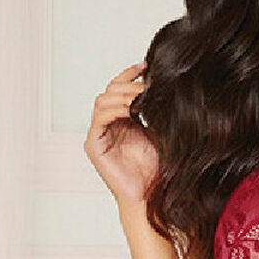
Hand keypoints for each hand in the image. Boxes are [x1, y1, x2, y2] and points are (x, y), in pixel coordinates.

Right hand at [83, 60, 159, 205]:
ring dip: (121, 96)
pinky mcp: (93, 146)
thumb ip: (155, 110)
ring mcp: (99, 135)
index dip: (129, 75)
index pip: (119, 88)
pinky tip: (130, 111)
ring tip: (140, 98)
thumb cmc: (157, 168)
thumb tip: (166, 86)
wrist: (151, 193)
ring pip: (102, 102)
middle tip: (146, 85)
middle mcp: (107, 125)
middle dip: (128, 85)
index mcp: (122, 119)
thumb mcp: (159, 131)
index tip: (146, 65)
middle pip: (109, 91)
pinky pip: (98, 120)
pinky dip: (113, 111)